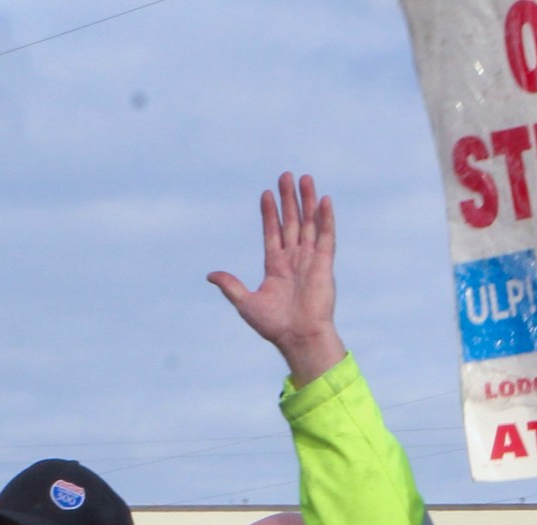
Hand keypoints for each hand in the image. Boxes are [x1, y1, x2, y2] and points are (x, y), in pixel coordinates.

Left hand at [208, 171, 347, 385]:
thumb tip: (211, 275)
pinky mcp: (324, 264)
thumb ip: (231, 286)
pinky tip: (323, 200)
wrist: (298, 337)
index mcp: (275, 267)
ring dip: (306, 201)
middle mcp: (294, 260)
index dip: (269, 213)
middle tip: (286, 176)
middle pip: (291, 222)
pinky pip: (325, 236)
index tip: (266, 193)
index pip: (272, 232)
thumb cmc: (274, 325)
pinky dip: (325, 218)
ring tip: (304, 178)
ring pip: (308, 224)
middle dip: (288, 199)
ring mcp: (310, 260)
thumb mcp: (245, 303)